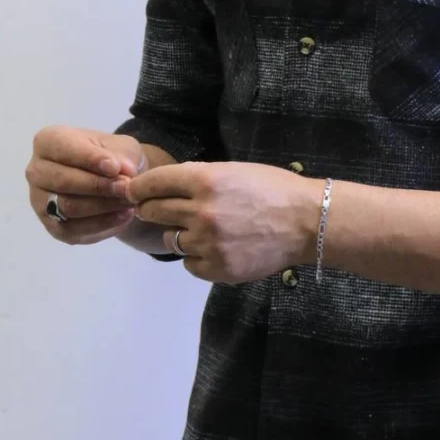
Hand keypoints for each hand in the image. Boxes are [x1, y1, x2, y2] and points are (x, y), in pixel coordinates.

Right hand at [27, 126, 144, 244]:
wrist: (112, 180)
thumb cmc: (110, 157)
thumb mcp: (120, 147)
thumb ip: (121, 155)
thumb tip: (124, 170)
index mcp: (47, 142)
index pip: (63, 149)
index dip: (89, 159)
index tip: (115, 167)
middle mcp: (36, 172)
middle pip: (62, 181)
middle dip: (98, 186)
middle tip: (126, 187)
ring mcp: (41, 202)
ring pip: (68, 207)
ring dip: (103, 206)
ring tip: (128, 201)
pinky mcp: (54, 227)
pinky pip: (75, 229)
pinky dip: (103, 224)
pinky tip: (124, 215)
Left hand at [127, 161, 322, 282]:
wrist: (307, 222)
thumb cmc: (273, 190)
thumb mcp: (233, 171)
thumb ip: (197, 179)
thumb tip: (162, 187)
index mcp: (204, 180)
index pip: (151, 183)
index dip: (138, 188)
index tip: (133, 192)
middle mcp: (200, 211)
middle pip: (153, 211)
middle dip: (151, 209)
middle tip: (158, 210)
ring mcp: (207, 242)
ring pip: (170, 239)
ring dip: (179, 234)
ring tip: (203, 231)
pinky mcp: (216, 268)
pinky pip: (188, 263)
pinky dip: (197, 257)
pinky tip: (216, 249)